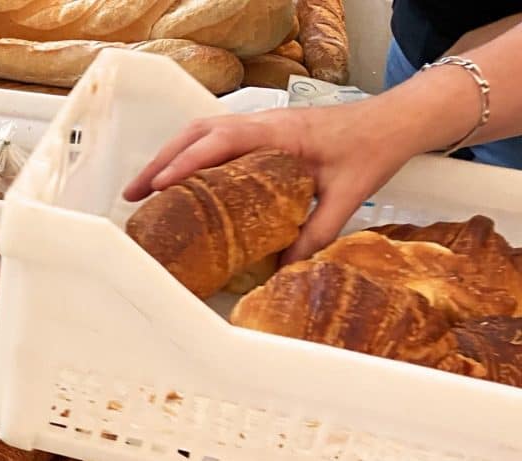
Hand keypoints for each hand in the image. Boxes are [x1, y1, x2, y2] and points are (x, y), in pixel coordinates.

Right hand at [122, 102, 418, 263]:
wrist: (393, 123)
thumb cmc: (371, 149)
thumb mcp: (346, 197)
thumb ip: (315, 233)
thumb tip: (283, 270)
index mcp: (278, 133)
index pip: (218, 142)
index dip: (184, 163)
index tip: (157, 186)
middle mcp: (262, 124)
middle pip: (196, 134)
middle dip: (159, 162)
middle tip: (133, 193)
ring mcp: (260, 126)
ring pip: (201, 133)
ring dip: (170, 157)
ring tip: (145, 187)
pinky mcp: (262, 133)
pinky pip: (215, 139)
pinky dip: (189, 155)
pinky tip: (181, 178)